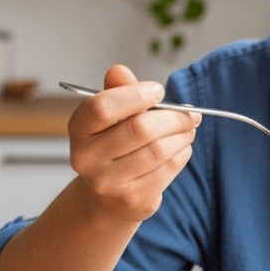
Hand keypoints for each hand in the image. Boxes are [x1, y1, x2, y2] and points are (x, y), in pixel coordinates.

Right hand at [68, 64, 201, 223]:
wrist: (105, 198)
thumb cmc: (112, 146)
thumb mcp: (110, 117)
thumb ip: (117, 92)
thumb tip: (119, 70)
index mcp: (78, 130)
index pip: (103, 107)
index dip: (136, 95)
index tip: (158, 91)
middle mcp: (87, 159)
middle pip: (139, 129)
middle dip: (173, 117)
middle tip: (191, 113)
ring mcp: (109, 183)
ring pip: (159, 150)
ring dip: (183, 135)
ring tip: (190, 128)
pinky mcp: (133, 200)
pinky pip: (168, 169)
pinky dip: (182, 153)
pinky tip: (182, 147)